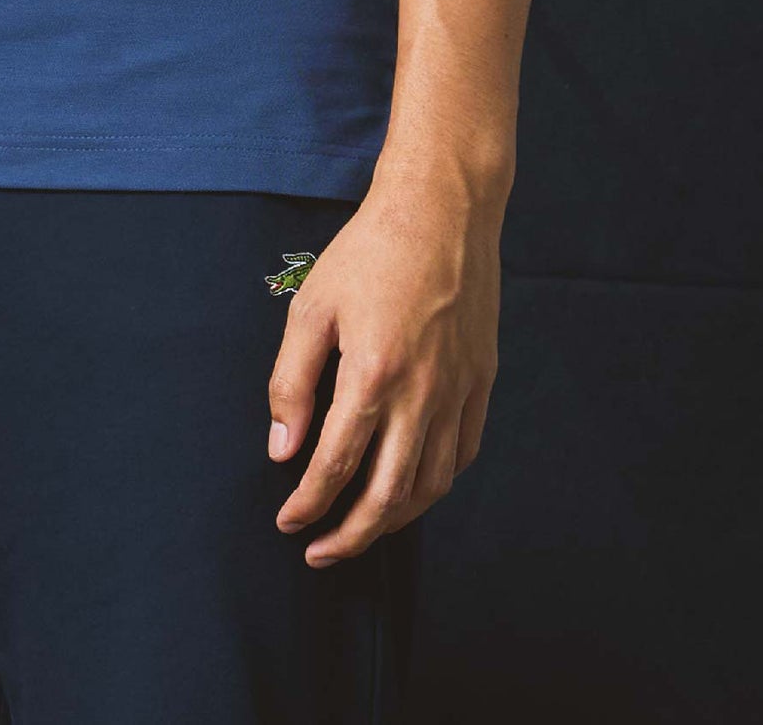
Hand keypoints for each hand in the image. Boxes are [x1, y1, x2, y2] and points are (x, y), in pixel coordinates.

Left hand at [265, 182, 497, 563]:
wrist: (441, 209)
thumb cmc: (370, 252)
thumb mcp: (311, 307)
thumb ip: (292, 383)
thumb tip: (281, 449)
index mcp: (373, 376)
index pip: (336, 467)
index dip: (308, 504)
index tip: (288, 522)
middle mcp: (422, 394)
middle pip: (388, 497)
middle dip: (350, 536)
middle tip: (320, 553)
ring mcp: (458, 391)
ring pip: (431, 485)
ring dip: (394, 520)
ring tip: (362, 529)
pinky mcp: (481, 381)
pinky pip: (463, 454)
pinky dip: (436, 485)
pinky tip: (413, 489)